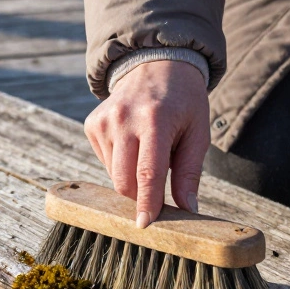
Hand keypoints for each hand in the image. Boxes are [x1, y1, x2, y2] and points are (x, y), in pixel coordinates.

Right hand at [84, 59, 210, 227]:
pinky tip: (133, 142)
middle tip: (159, 191)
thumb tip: (188, 210)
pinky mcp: (92, 124)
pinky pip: (105, 161)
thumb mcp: (198, 132)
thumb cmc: (184, 101)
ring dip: (132, 177)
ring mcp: (104, 121)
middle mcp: (124, 119)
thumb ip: (190, 172)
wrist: (157, 63)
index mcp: (155, 120)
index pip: (148, 172)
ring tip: (148, 151)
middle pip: (124, 181)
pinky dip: (120, 163)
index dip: (147, 203)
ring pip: (114, 175)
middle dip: (141, 196)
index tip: (144, 225)